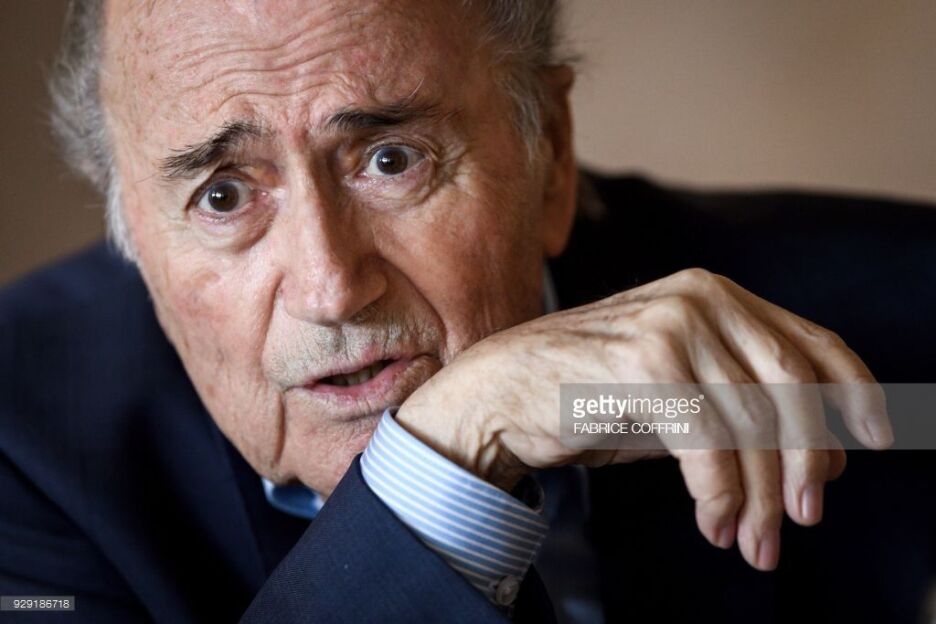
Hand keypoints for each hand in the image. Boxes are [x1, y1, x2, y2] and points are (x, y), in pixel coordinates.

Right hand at [396, 268, 891, 570]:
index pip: (811, 342)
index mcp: (716, 294)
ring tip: (752, 543)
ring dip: (760, 498)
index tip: (876, 441)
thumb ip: (741, 404)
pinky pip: (711, 443)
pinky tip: (713, 523)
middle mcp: (702, 297)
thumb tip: (822, 456)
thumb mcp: (679, 390)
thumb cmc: (589, 394)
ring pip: (755, 423)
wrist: (499, 390)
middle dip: (807, 463)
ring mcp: (674, 324)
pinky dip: (720, 495)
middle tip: (803, 520)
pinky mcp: (647, 363)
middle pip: (794, 387)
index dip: (856, 393)